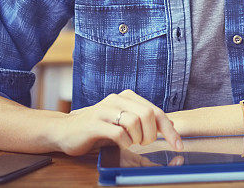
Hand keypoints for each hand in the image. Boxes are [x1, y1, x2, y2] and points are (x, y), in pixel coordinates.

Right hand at [51, 89, 182, 155]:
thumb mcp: (122, 122)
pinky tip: (121, 144)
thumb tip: (168, 123)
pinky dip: (125, 143)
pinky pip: (119, 133)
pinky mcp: (94, 123)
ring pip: (135, 122)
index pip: (156, 111)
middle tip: (144, 143)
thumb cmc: (97, 128)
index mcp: (127, 97)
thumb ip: (143, 120)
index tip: (178, 145)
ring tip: (131, 143)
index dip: (170, 130)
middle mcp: (117, 99)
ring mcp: (105, 110)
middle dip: (152, 134)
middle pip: (148, 114)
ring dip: (137, 138)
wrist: (65, 130)